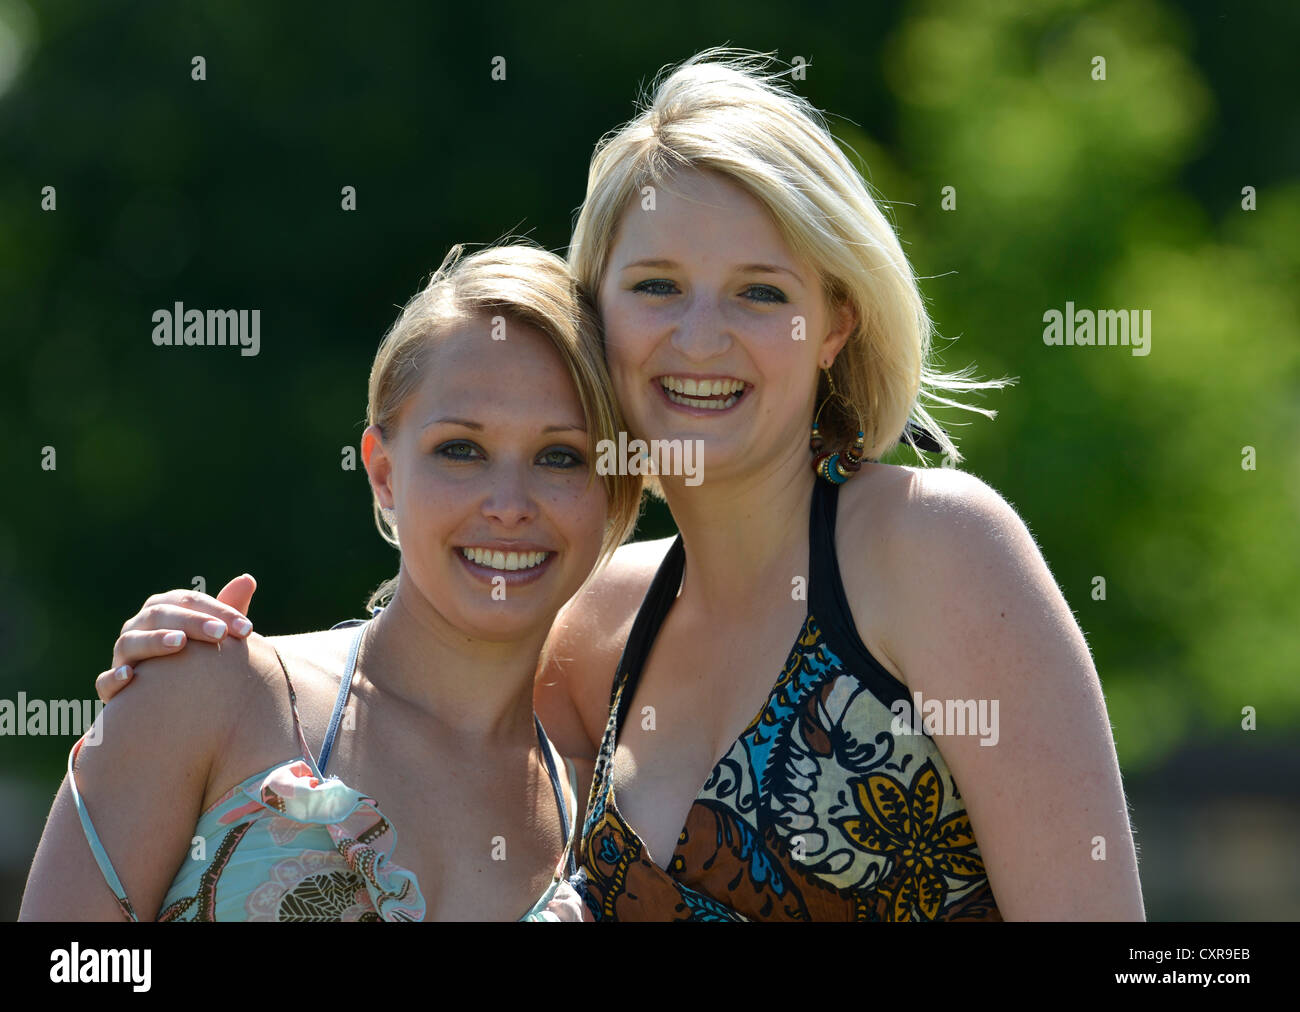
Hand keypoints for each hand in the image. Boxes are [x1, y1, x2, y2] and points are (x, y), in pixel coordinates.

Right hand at [94, 574, 256, 702]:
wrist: (169, 698)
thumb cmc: (197, 659)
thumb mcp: (214, 635)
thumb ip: (228, 611)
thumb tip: (247, 579)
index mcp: (164, 610)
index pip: (190, 601)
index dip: (218, 611)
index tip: (247, 629)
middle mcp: (139, 627)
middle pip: (160, 615)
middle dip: (192, 622)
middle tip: (221, 634)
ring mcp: (122, 655)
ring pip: (130, 642)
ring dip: (154, 640)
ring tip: (179, 643)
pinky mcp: (111, 686)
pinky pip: (105, 680)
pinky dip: (114, 677)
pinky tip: (131, 676)